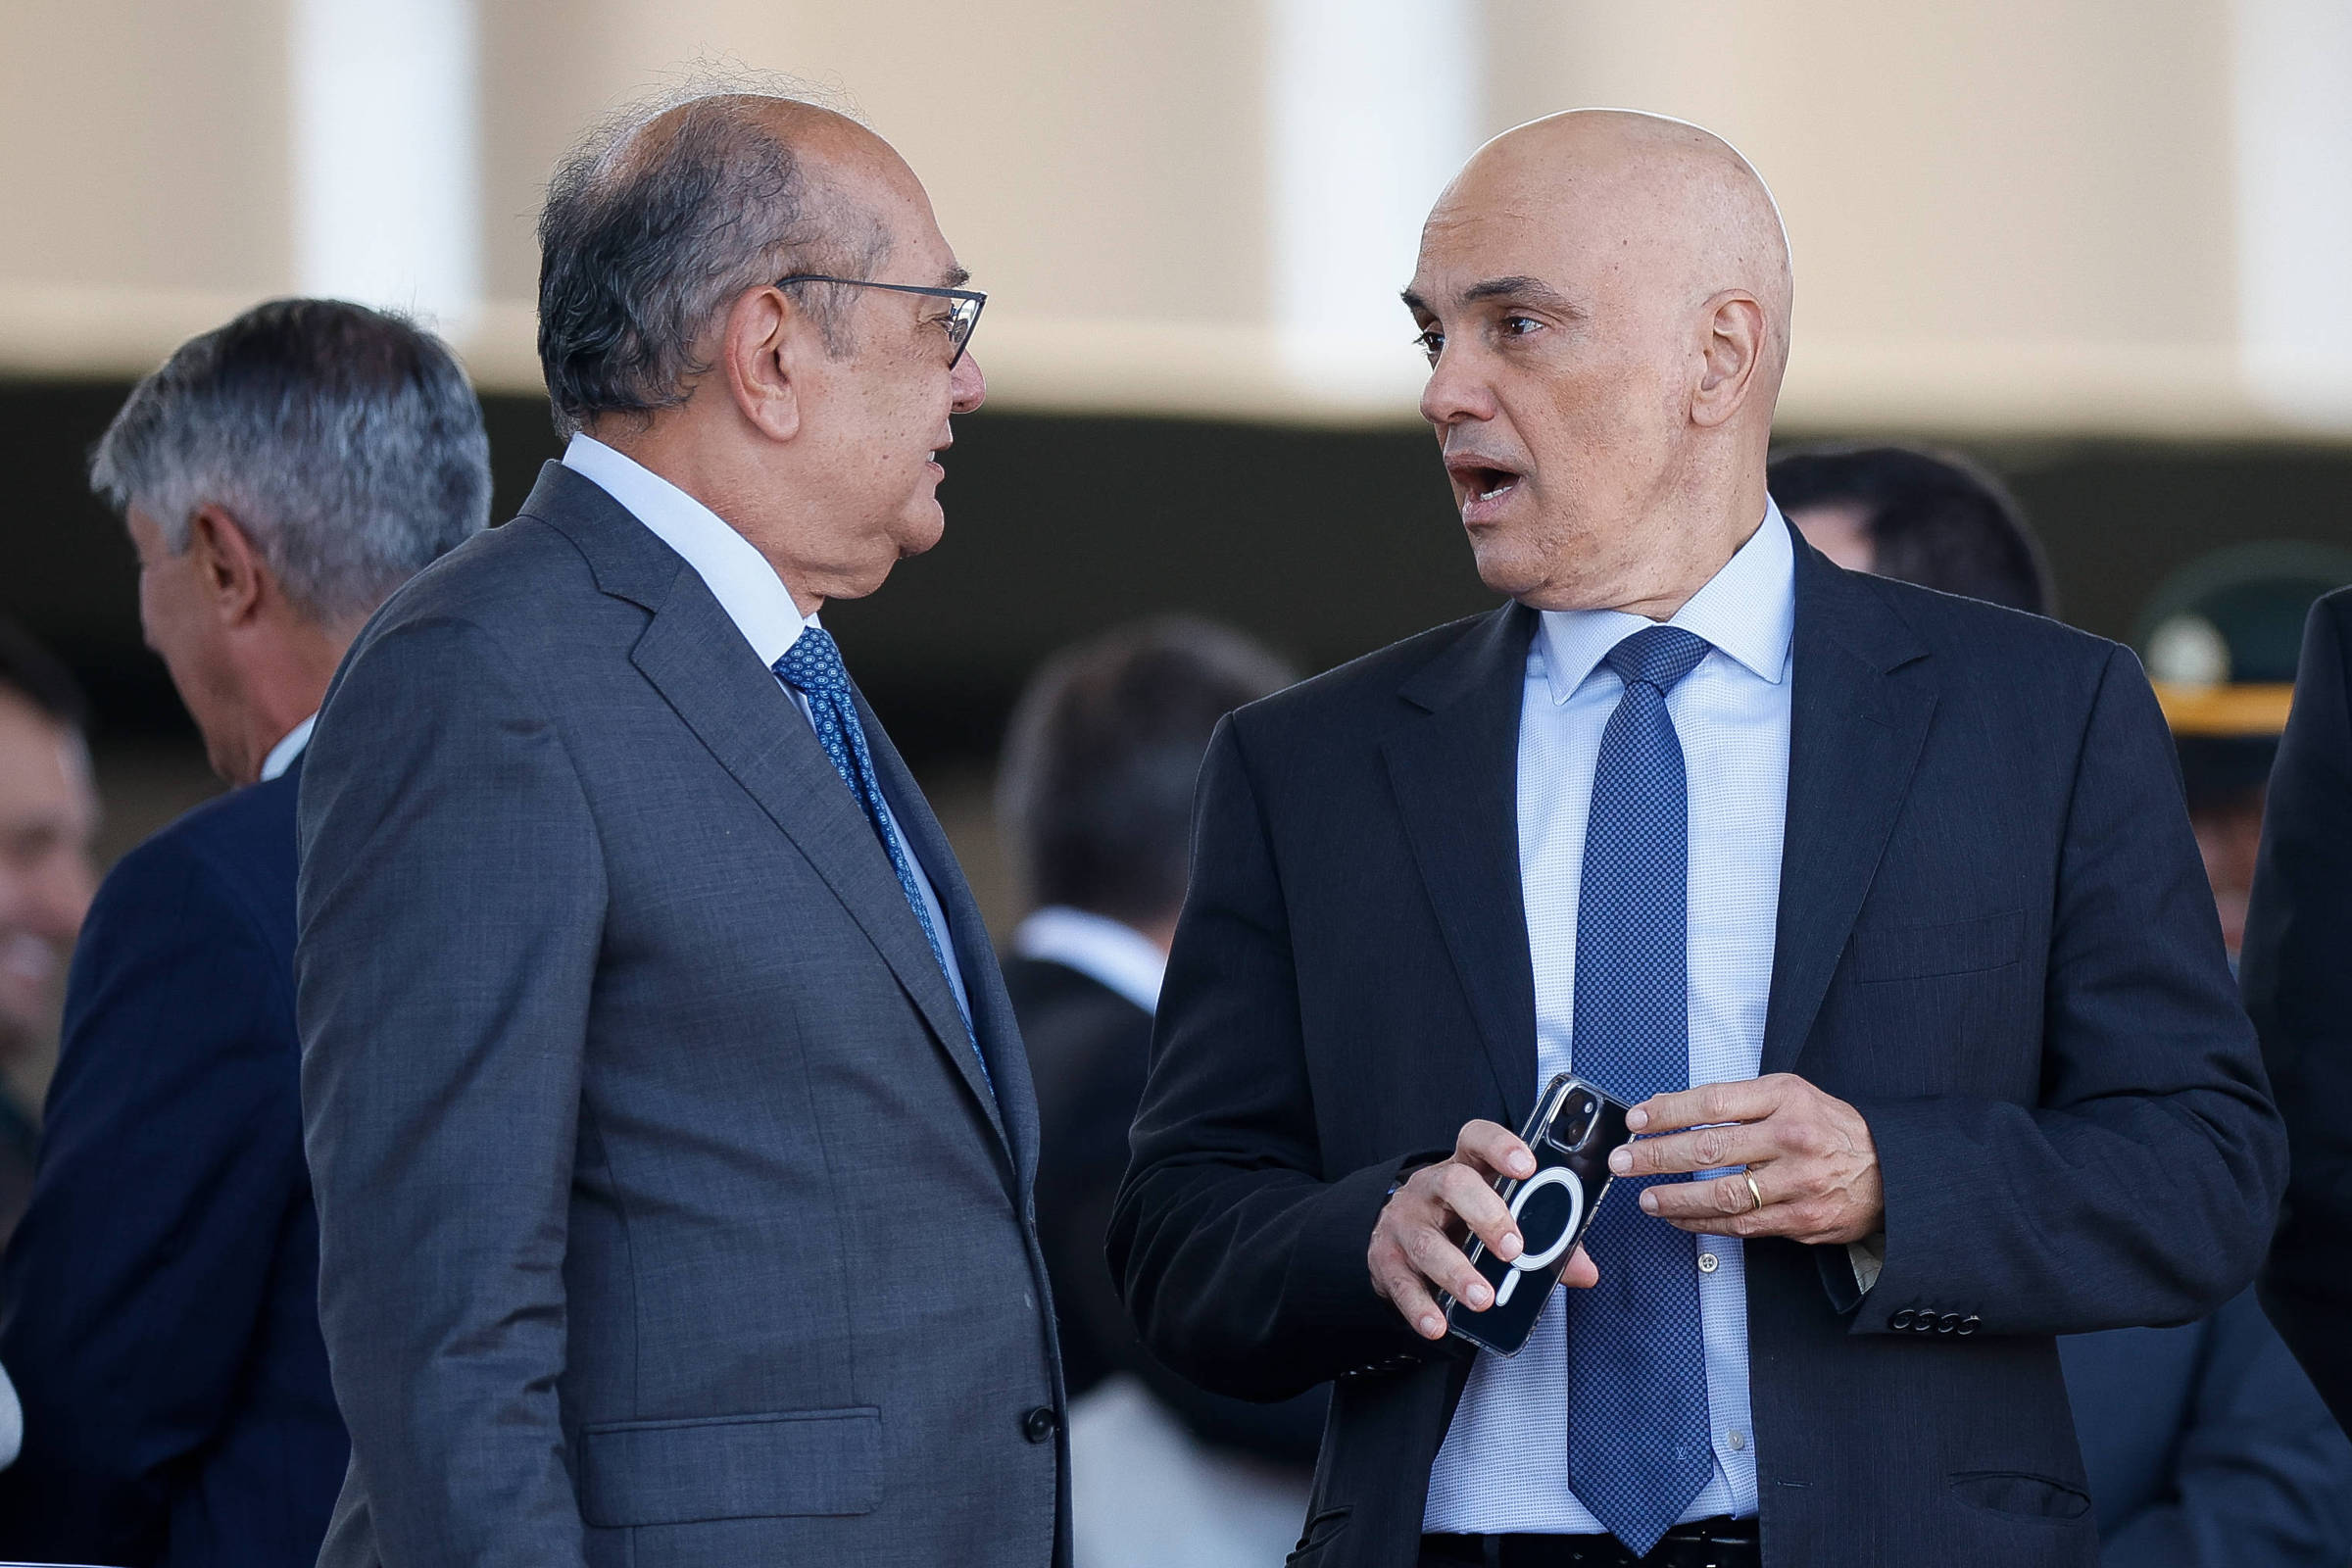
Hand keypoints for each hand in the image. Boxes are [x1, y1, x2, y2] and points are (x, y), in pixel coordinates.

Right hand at [1368, 1119, 1599, 1339]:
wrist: (1391, 1236)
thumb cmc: (1459, 1223)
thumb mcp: (1498, 1217)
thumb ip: (1545, 1239)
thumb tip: (1585, 1271)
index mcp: (1465, 1167)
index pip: (1477, 1139)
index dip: (1501, 1147)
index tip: (1528, 1167)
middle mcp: (1430, 1188)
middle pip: (1453, 1184)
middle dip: (1486, 1215)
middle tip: (1513, 1248)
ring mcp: (1405, 1222)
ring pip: (1427, 1242)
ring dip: (1457, 1272)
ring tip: (1484, 1298)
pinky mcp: (1385, 1259)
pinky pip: (1402, 1283)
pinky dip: (1421, 1307)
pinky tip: (1438, 1324)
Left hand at [1610, 1074, 1882, 1244]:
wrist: (1890, 1172)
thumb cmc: (1829, 1129)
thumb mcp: (1790, 1095)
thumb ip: (1736, 1102)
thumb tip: (1668, 1110)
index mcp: (1785, 1098)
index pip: (1713, 1102)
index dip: (1668, 1112)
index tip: (1637, 1120)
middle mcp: (1792, 1138)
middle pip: (1710, 1148)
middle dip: (1657, 1156)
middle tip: (1624, 1161)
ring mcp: (1798, 1182)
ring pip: (1721, 1195)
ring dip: (1674, 1198)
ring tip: (1646, 1197)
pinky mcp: (1801, 1219)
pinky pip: (1741, 1225)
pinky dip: (1702, 1223)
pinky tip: (1679, 1217)